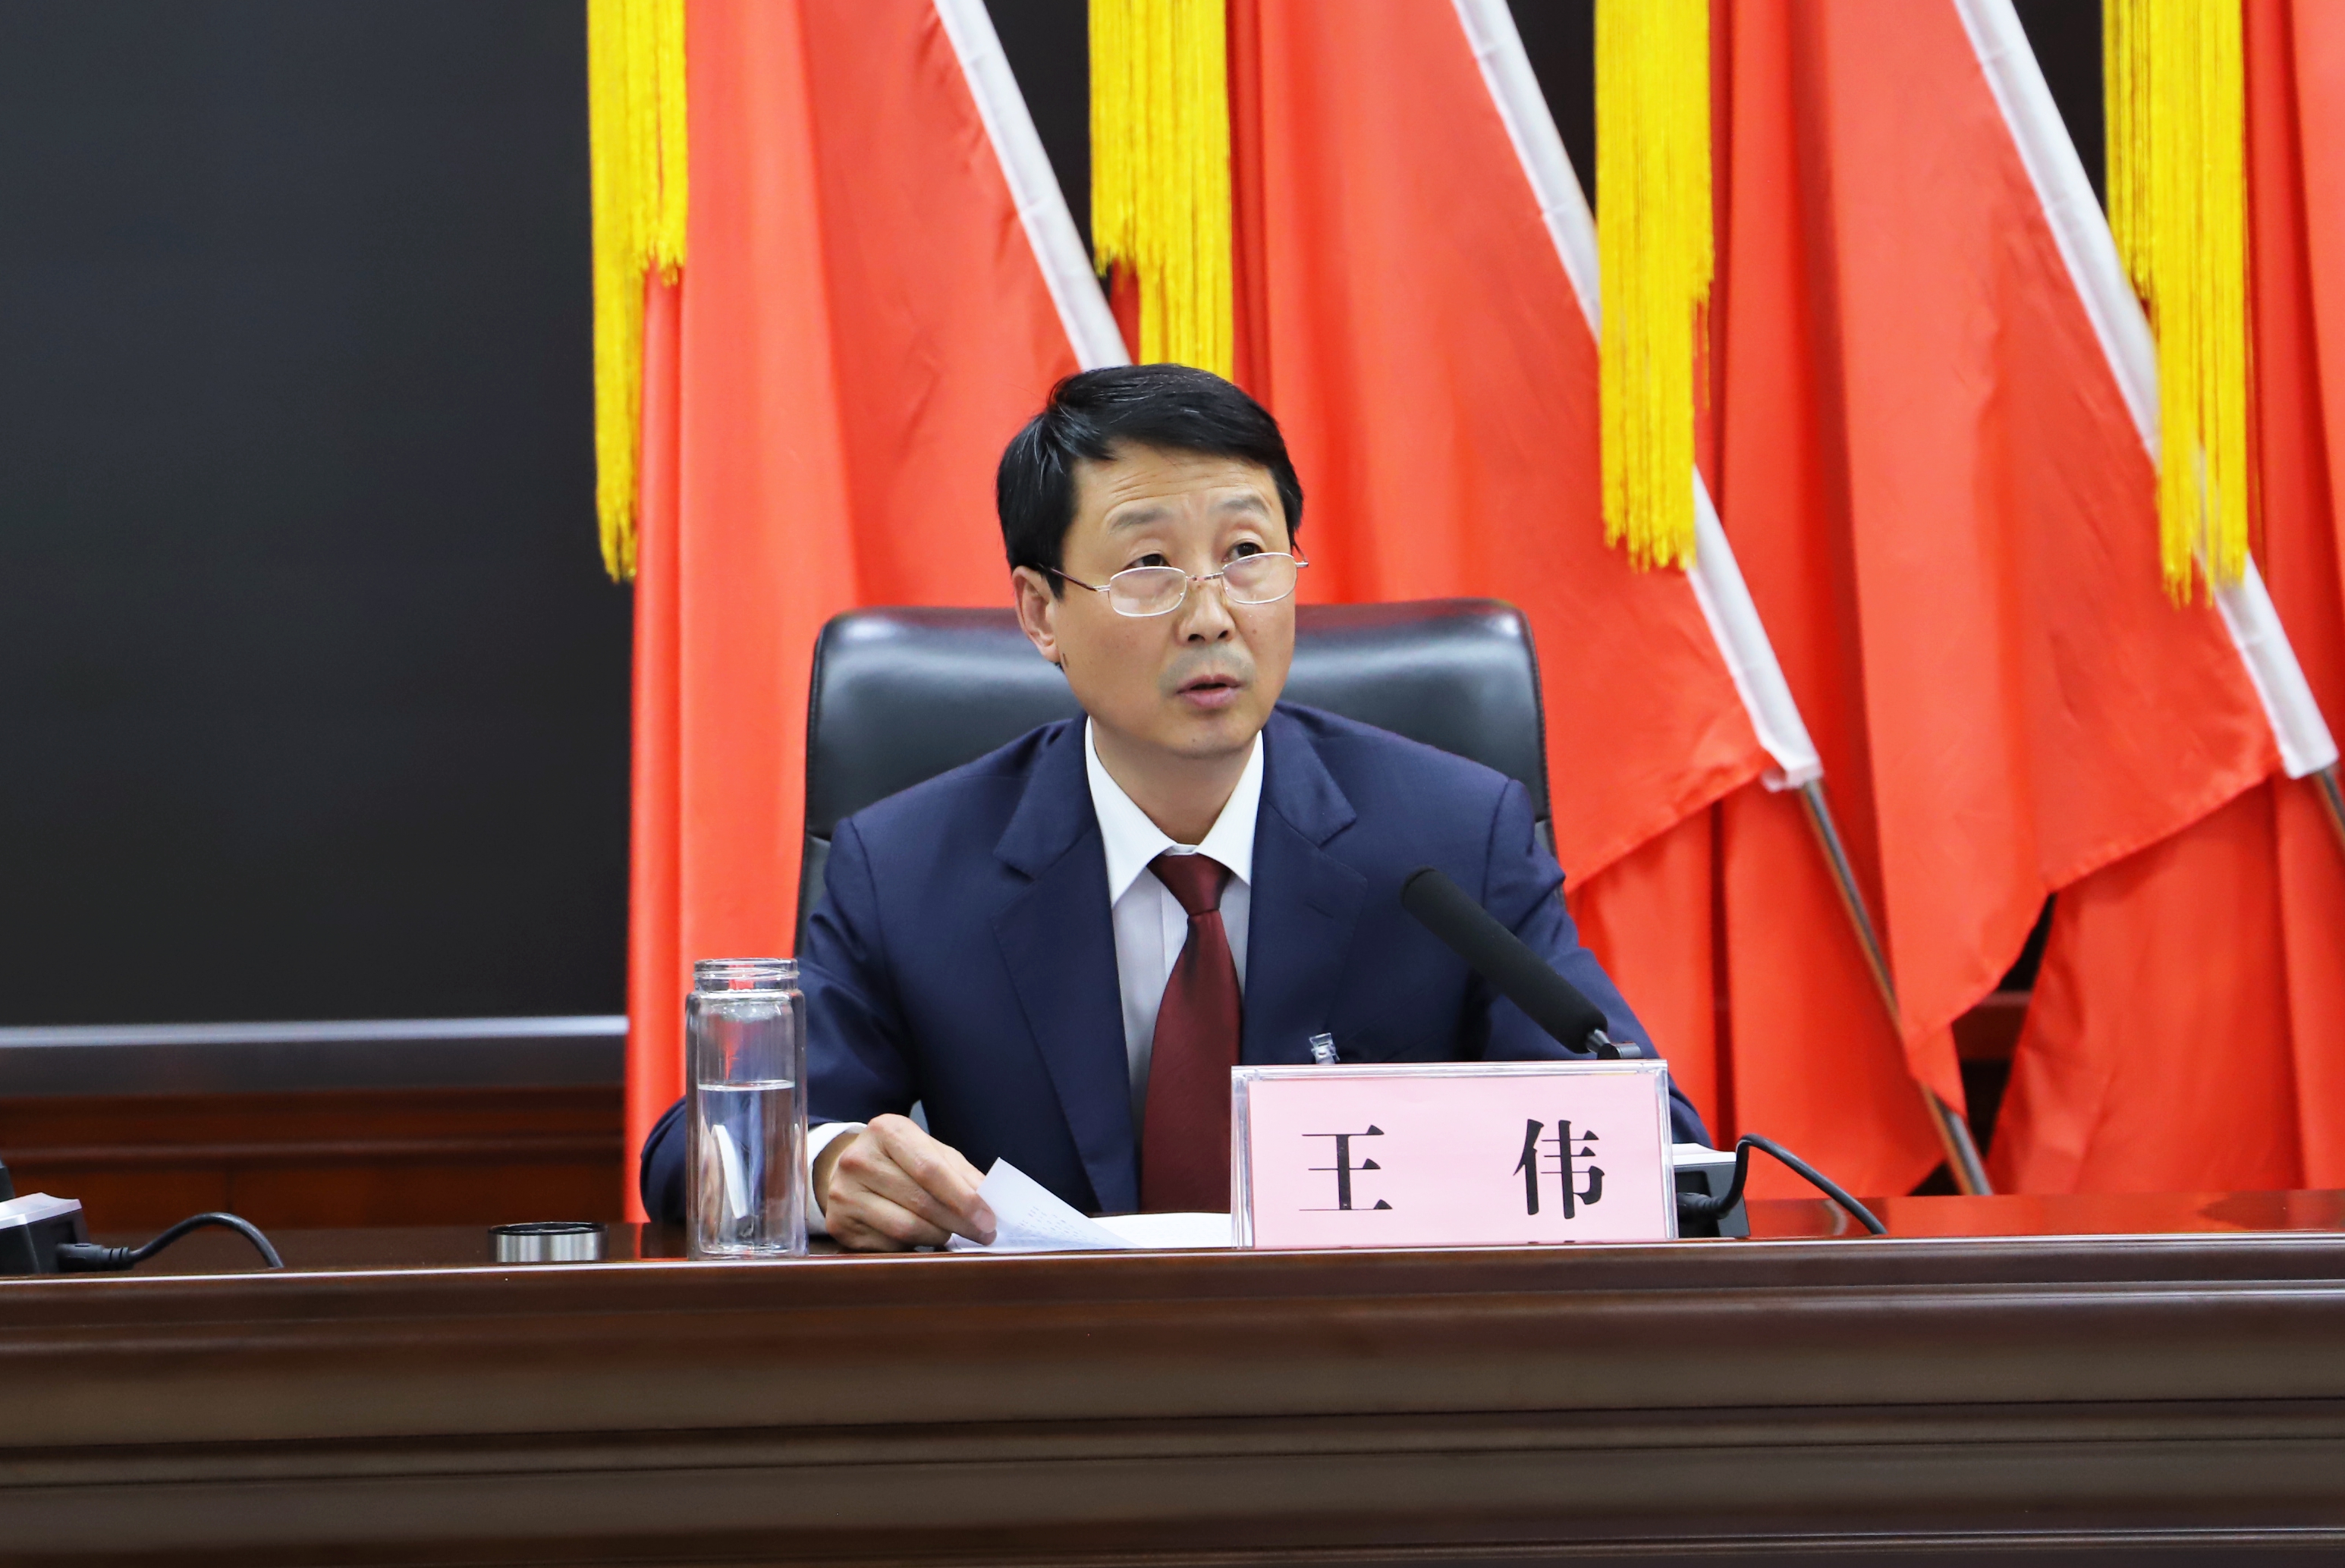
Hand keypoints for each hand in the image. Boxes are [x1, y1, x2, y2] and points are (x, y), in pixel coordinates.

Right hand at [815, 1114, 996, 1250]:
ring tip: (954, 1235)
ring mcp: (844, 1192)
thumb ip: (960, 1172)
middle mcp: (858, 1158)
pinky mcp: (839, 1223)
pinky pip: (889, 1245)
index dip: (963, 1198)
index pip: (931, 1169)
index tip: (988, 1218)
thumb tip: (990, 1200)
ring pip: (906, 1228)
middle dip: (960, 1222)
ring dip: (939, 1236)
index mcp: (886, 1130)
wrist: (847, 1168)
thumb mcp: (930, 1151)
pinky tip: (923, 1240)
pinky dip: (914, 1246)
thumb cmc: (900, 1160)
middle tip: (984, 1234)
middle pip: (920, 1201)